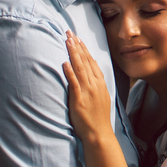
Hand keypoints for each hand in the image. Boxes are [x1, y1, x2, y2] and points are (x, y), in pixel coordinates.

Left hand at [63, 30, 112, 145]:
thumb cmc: (98, 117)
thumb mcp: (101, 96)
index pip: (91, 61)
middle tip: (69, 33)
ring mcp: (87, 91)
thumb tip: (90, 71)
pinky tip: (65, 63)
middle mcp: (94, 84)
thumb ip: (95, 83)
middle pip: (85, 61)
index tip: (78, 38)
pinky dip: (70, 72)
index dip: (84, 49)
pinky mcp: (79, 99)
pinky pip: (74, 83)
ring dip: (73, 53)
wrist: (99, 133)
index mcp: (100, 83)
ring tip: (67, 41)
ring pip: (80, 68)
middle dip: (77, 46)